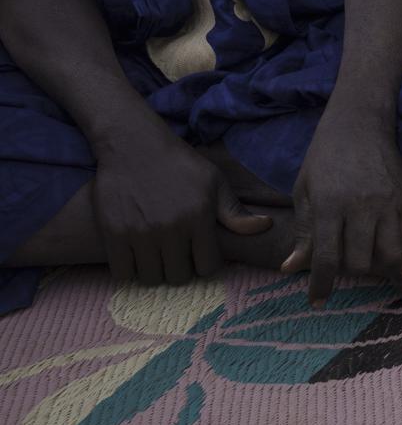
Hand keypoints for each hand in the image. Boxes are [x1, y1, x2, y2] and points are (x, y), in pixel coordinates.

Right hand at [92, 123, 270, 284]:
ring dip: (155, 271)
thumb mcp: (214, 182)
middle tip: (176, 256)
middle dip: (181, 269)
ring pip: (151, 278)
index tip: (198, 254)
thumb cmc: (180, 165)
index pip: (207, 267)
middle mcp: (171, 228)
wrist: (135, 146)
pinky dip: (130, 269)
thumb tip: (265, 226)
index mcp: (199, 218)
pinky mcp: (113, 234)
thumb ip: (235, 212)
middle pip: (179, 276)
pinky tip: (136, 255)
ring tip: (157, 256)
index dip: (205, 264)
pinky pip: (123, 272)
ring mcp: (140, 233)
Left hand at [281, 113, 401, 304]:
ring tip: (364, 261)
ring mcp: (387, 203)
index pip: (326, 257)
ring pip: (389, 255)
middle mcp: (361, 207)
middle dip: (348, 273)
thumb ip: (303, 231)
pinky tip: (380, 249)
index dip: (320, 285)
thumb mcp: (305, 191)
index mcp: (330, 204)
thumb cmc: (325, 156)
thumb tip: (290, 268)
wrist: (361, 123)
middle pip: (360, 262)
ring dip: (376, 266)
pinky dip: (393, 252)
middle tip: (339, 267)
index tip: (317, 302)